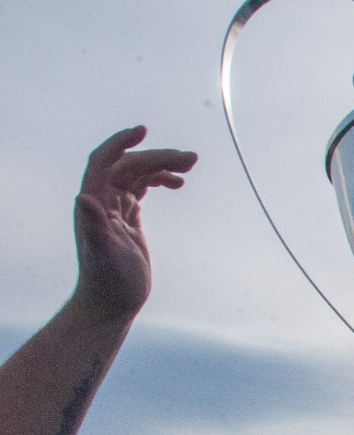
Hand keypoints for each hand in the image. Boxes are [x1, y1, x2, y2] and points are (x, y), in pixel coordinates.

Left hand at [71, 127, 197, 322]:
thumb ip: (94, 226)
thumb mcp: (105, 255)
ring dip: (163, 166)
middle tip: (191, 159)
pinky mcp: (128, 219)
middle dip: (158, 157)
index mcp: (94, 203)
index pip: (103, 161)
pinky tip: (177, 183)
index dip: (120, 143)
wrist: (110, 303)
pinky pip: (142, 189)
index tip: (144, 131)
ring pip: (138, 175)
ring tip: (190, 166)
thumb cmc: (108, 282)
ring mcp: (115, 209)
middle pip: (129, 166)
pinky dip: (159, 181)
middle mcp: (101, 201)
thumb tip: (82, 199)